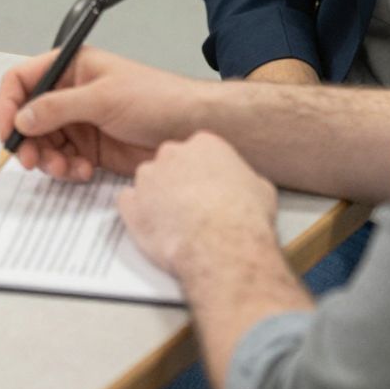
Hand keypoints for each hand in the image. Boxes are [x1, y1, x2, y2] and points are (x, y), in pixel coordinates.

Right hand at [0, 47, 208, 181]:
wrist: (192, 128)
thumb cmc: (157, 99)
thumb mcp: (104, 98)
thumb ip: (59, 107)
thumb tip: (22, 118)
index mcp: (71, 67)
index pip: (22, 80)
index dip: (8, 105)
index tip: (8, 132)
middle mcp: (70, 93)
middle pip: (28, 118)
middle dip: (27, 141)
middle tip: (32, 162)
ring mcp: (80, 122)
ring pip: (43, 143)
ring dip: (47, 160)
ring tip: (65, 169)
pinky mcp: (91, 148)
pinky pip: (63, 160)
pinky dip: (66, 169)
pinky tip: (82, 172)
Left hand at [120, 131, 279, 282]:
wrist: (222, 244)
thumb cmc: (244, 218)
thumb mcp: (262, 190)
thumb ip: (245, 179)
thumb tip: (247, 187)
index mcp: (205, 144)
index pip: (198, 150)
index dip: (203, 171)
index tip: (207, 186)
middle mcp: (172, 153)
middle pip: (171, 162)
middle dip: (178, 182)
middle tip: (192, 205)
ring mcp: (148, 177)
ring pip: (148, 182)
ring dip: (157, 198)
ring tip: (175, 222)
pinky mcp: (131, 203)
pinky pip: (128, 202)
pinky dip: (138, 214)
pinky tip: (155, 227)